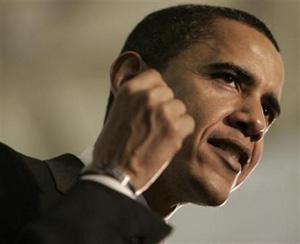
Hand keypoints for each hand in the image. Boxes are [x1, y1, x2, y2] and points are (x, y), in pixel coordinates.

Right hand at [88, 69, 194, 192]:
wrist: (114, 172)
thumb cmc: (112, 147)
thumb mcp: (117, 112)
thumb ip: (134, 99)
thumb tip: (149, 94)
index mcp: (130, 91)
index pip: (154, 76)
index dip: (157, 89)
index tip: (155, 100)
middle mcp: (147, 97)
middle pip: (169, 92)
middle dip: (165, 106)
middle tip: (156, 122)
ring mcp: (162, 112)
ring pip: (180, 107)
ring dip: (174, 119)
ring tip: (160, 134)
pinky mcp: (174, 129)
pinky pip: (189, 122)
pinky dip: (182, 132)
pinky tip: (169, 141)